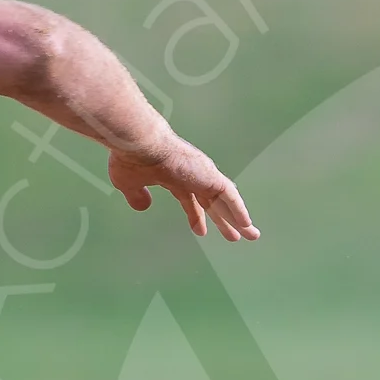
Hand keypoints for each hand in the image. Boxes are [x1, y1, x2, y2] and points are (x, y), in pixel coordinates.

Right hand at [108, 135, 258, 241]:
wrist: (139, 143)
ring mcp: (203, 174)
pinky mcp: (210, 175)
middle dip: (224, 220)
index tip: (201, 232)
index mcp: (174, 176)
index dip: (196, 216)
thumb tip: (143, 206)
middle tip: (235, 236)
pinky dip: (239, 209)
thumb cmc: (131, 158)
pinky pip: (230, 195)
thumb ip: (137, 195)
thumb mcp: (128, 183)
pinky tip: (246, 224)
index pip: (190, 199)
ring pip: (226, 200)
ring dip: (239, 218)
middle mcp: (192, 175)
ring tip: (251, 235)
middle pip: (213, 202)